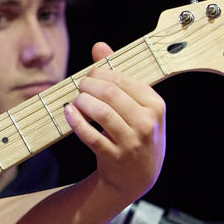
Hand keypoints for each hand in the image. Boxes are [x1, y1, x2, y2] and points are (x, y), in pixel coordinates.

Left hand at [61, 41, 165, 202]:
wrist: (137, 177)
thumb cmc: (135, 132)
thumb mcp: (136, 105)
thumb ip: (118, 75)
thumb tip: (99, 46)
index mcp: (155, 105)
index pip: (122, 80)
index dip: (99, 73)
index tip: (90, 76)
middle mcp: (147, 123)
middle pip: (110, 93)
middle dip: (88, 85)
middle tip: (79, 87)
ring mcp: (131, 142)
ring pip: (100, 113)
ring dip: (81, 102)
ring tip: (75, 101)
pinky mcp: (114, 157)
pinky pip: (90, 135)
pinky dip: (76, 122)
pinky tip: (68, 112)